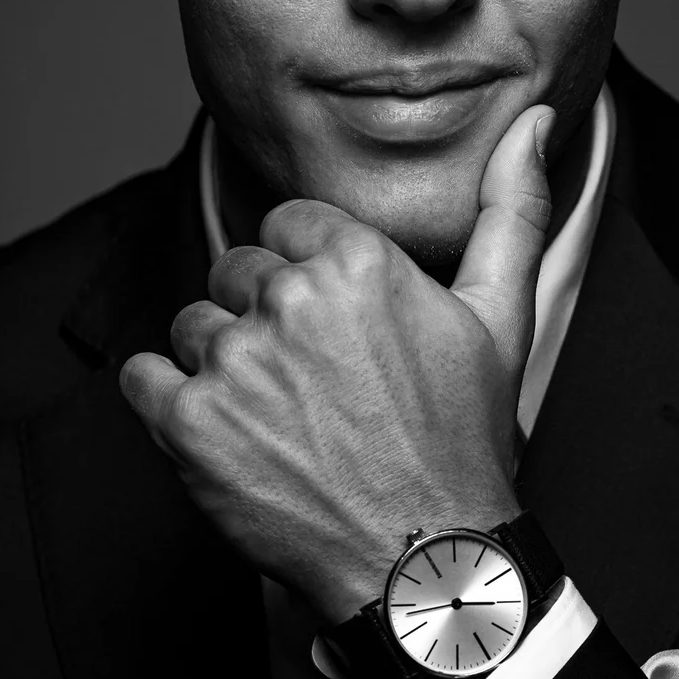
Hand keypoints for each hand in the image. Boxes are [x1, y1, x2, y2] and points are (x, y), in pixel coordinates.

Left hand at [119, 104, 554, 624]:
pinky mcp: (189, 423)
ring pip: (193, 325)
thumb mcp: (501, 315)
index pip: (285, 226)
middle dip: (265, 319)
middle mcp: (292, 298)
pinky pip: (143, 376)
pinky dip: (170, 401)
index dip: (306, 275)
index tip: (333, 329)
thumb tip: (534, 120)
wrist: (423, 557)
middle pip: (237, 273)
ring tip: (278, 415)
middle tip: (313, 383)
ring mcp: (237, 362)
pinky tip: (225, 430)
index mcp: (359, 259)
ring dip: (222, 364)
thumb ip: (511, 207)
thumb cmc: (461, 438)